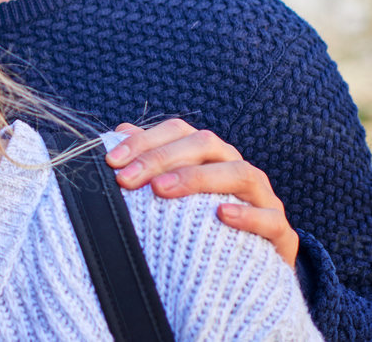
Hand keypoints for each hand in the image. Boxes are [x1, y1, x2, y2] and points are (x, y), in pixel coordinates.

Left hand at [106, 118, 298, 265]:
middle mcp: (236, 166)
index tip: (111, 162)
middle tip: (127, 179)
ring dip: (198, 178)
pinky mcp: (281, 232)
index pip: (178, 131)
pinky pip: (270, 218)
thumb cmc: (201, 219)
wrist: (251, 262)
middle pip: (205, 144)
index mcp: (210, 153)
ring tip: (162, 190)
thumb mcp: (173, 191)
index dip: (143, 141)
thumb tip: (119, 130)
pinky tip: (221, 216)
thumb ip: (149, 160)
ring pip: (240, 173)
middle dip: (161, 158)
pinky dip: (247, 215)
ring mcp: (263, 197)